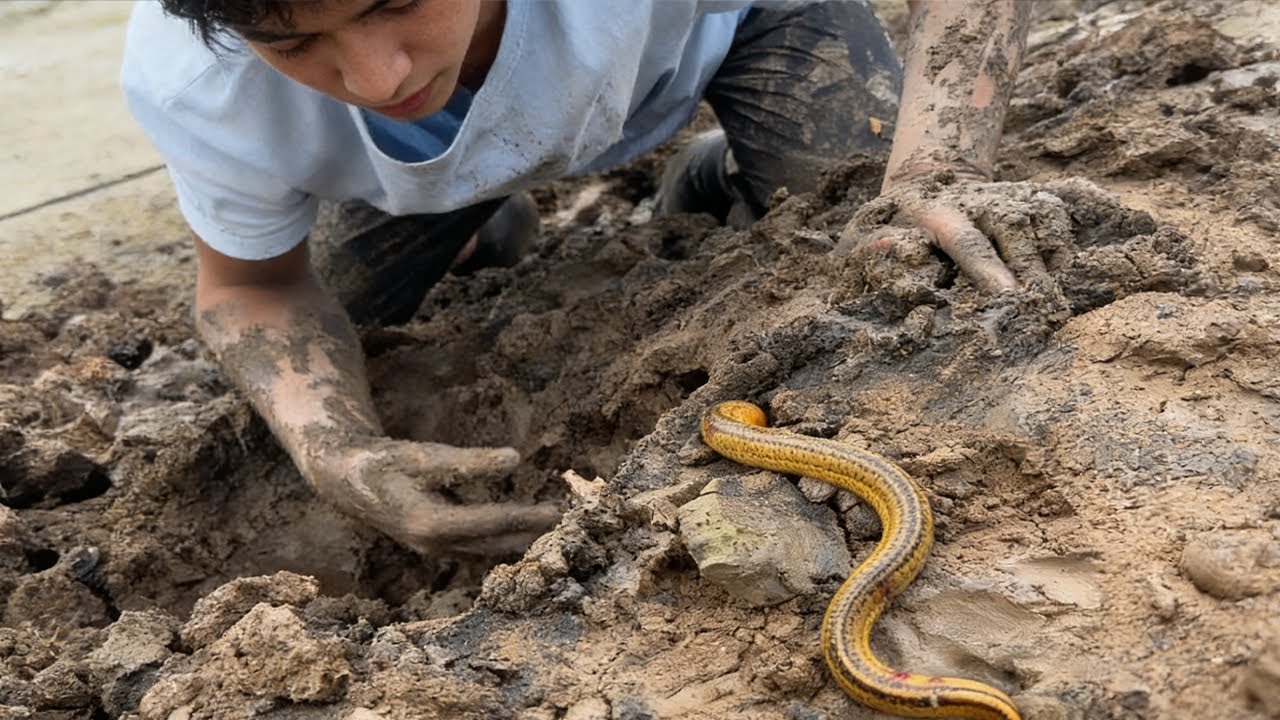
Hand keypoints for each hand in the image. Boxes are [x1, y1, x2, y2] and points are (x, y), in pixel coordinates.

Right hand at [304, 437, 561, 555]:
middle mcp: (435, 545)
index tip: (557, 512)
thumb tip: (515, 458)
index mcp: (431, 524)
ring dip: (520, 539)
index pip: (491, 523)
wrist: (344, 479)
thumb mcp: (424, 456)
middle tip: (571, 523)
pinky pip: (478, 545)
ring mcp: (435, 549)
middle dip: (532, 535)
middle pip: (496, 544)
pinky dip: (503, 536)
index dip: (526, 517)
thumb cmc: (382, 462)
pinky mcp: (437, 543)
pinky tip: (524, 528)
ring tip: (555, 527)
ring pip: (488, 549)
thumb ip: (469, 461)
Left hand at [839, 172, 1075, 293]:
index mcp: (934, 214)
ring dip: (1048, 264)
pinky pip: (1055, 216)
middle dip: (1029, 274)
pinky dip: (1061, 245)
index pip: (965, 241)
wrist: (921, 181)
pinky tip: (1055, 273)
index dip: (988, 269)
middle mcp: (975, 199)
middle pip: (1013, 233)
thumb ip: (869, 250)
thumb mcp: (864, 236)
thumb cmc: (891, 223)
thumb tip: (879, 252)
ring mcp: (1004, 193)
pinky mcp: (1026, 193)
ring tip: (1049, 303)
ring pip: (1039, 224)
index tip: (1006, 296)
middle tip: (1037, 312)